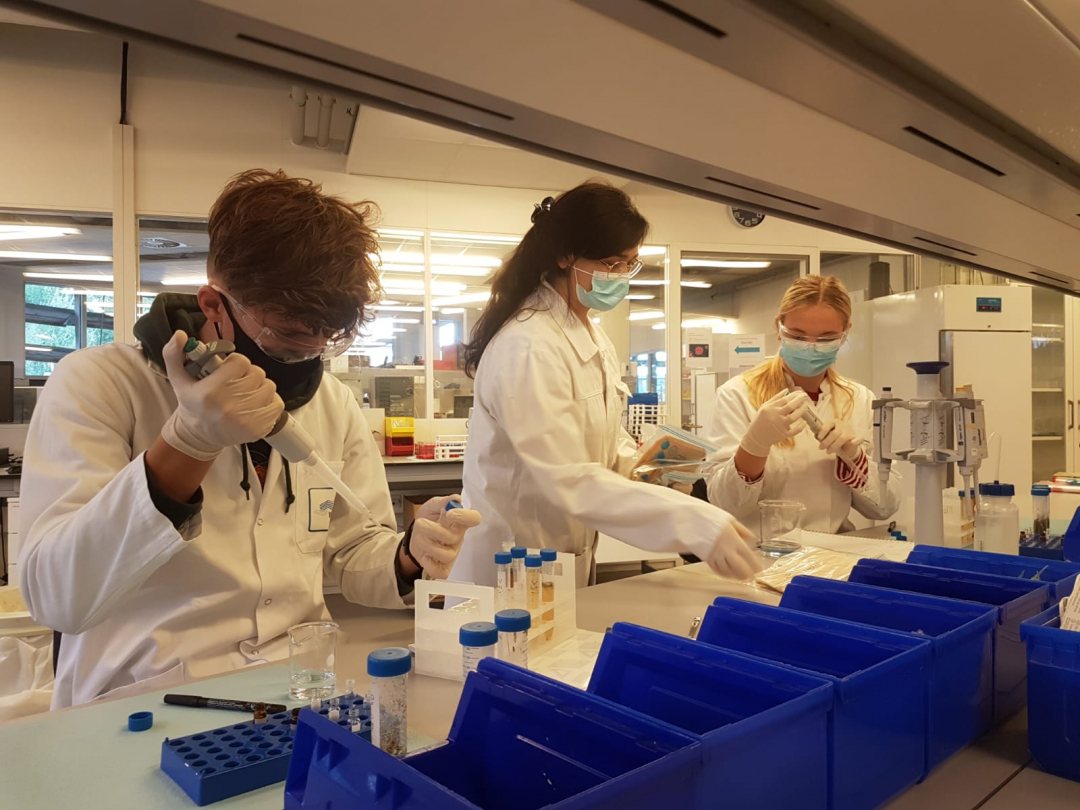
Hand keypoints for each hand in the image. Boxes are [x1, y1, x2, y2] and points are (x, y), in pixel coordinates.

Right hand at [160, 330, 284, 460]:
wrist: (199, 436)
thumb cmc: (192, 404)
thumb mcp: (178, 379)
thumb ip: (174, 355)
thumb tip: (180, 335)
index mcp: (211, 391)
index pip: (241, 362)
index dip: (236, 363)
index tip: (229, 370)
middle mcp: (230, 406)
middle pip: (257, 373)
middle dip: (248, 374)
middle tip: (237, 381)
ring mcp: (247, 419)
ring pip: (269, 387)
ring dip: (260, 387)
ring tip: (246, 393)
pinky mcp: (259, 429)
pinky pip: (277, 405)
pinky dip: (269, 402)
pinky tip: (255, 404)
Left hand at [408, 495, 481, 578]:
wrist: (415, 534)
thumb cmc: (428, 519)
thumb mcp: (433, 505)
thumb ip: (444, 501)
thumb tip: (456, 499)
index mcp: (459, 521)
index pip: (473, 518)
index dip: (464, 516)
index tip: (450, 513)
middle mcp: (458, 538)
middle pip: (454, 538)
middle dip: (433, 530)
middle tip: (421, 523)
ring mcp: (451, 553)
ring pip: (446, 555)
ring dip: (427, 544)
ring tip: (420, 537)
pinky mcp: (442, 567)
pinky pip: (439, 571)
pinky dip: (429, 563)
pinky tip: (425, 554)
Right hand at [703, 518, 764, 580]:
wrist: (689, 521)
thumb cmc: (708, 519)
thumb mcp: (730, 520)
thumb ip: (742, 531)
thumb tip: (752, 538)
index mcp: (733, 540)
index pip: (748, 557)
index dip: (755, 565)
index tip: (759, 568)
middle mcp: (725, 551)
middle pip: (739, 568)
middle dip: (747, 574)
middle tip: (752, 577)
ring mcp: (716, 556)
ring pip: (729, 571)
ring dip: (737, 576)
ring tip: (742, 578)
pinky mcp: (707, 559)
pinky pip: (717, 570)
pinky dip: (725, 574)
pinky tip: (728, 574)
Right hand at [740, 390, 808, 457]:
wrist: (756, 437)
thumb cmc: (761, 420)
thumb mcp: (764, 407)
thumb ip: (775, 398)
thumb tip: (787, 390)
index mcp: (770, 408)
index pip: (784, 399)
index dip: (794, 395)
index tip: (801, 392)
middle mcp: (775, 416)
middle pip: (790, 406)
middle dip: (800, 400)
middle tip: (805, 396)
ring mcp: (779, 426)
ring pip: (793, 417)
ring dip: (801, 410)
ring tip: (806, 406)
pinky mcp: (783, 435)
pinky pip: (794, 431)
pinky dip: (800, 427)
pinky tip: (804, 422)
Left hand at [814, 420, 869, 487]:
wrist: (847, 443)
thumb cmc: (833, 437)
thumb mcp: (826, 434)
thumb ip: (820, 433)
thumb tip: (812, 428)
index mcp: (833, 422)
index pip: (828, 424)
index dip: (823, 431)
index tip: (819, 438)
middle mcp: (842, 425)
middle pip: (834, 433)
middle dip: (826, 442)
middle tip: (821, 447)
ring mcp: (849, 431)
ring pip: (842, 439)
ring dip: (834, 446)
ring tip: (828, 451)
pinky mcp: (855, 438)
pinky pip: (857, 439)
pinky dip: (856, 441)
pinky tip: (852, 443)